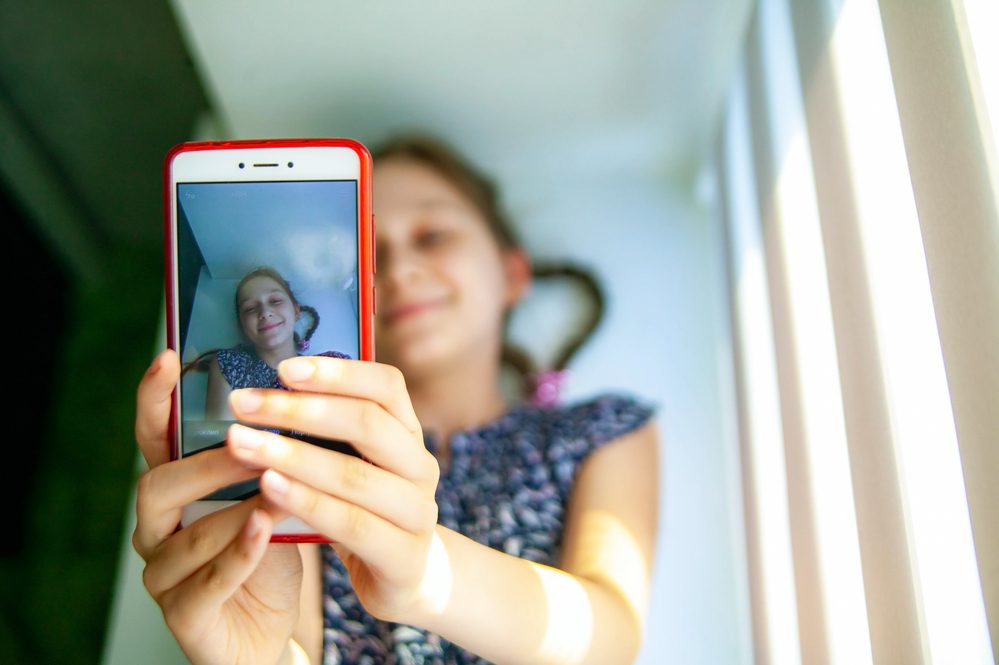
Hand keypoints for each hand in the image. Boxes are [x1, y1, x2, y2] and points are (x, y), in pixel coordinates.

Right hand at [132, 349, 303, 664]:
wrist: (270, 628)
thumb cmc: (271, 547)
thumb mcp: (271, 489)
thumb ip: (270, 449)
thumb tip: (306, 387)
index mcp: (175, 489)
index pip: (155, 438)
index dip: (154, 400)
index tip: (168, 357)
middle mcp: (157, 528)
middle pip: (161, 483)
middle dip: (211, 460)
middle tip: (251, 438)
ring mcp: (165, 575)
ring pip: (187, 534)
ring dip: (233, 506)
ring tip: (273, 484)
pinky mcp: (187, 616)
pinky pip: (207, 582)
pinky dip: (238, 553)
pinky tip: (266, 529)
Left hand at [224, 356, 440, 622]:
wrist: (402, 577)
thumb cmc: (362, 509)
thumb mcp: (352, 462)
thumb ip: (325, 430)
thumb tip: (264, 386)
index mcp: (408, 433)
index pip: (386, 386)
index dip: (337, 373)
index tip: (282, 367)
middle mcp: (420, 466)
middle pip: (367, 424)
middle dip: (298, 410)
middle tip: (241, 403)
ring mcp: (418, 512)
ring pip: (354, 474)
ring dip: (292, 455)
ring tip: (241, 442)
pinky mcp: (404, 556)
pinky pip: (351, 524)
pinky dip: (307, 502)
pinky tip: (268, 488)